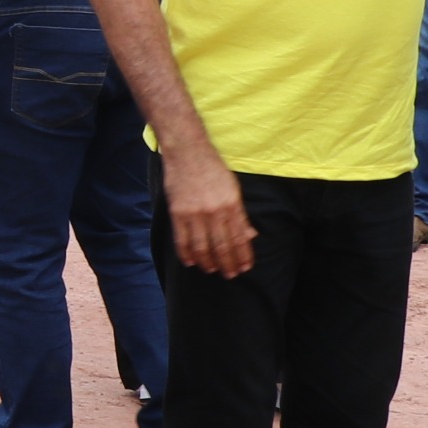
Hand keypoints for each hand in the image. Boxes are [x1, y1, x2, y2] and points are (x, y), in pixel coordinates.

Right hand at [163, 138, 254, 276]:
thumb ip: (240, 214)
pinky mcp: (178, 212)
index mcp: (232, 204)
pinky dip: (186, 253)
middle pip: (223, 246)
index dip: (243, 256)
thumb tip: (249, 235)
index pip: (240, 238)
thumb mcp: (233, 188)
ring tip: (211, 270)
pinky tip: (191, 261)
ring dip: (208, 262)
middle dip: (228, 264)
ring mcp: (195, 213)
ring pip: (203, 247)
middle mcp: (215, 211)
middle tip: (230, 275)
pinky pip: (182, 239)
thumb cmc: (213, 169)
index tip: (245, 267)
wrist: (188, 152)